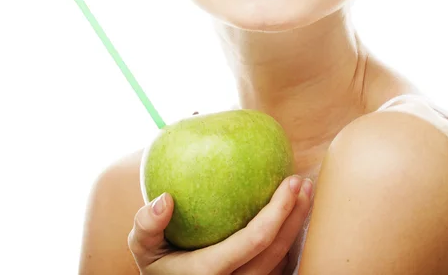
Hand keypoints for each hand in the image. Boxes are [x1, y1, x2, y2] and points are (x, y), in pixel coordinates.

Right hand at [128, 174, 312, 274]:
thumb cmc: (156, 266)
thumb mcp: (142, 248)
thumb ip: (147, 225)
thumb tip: (165, 199)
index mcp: (210, 273)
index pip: (255, 242)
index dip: (278, 212)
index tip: (291, 181)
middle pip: (278, 251)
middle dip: (296, 215)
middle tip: (303, 181)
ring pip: (283, 261)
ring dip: (298, 226)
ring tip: (305, 193)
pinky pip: (280, 267)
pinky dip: (290, 241)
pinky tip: (293, 214)